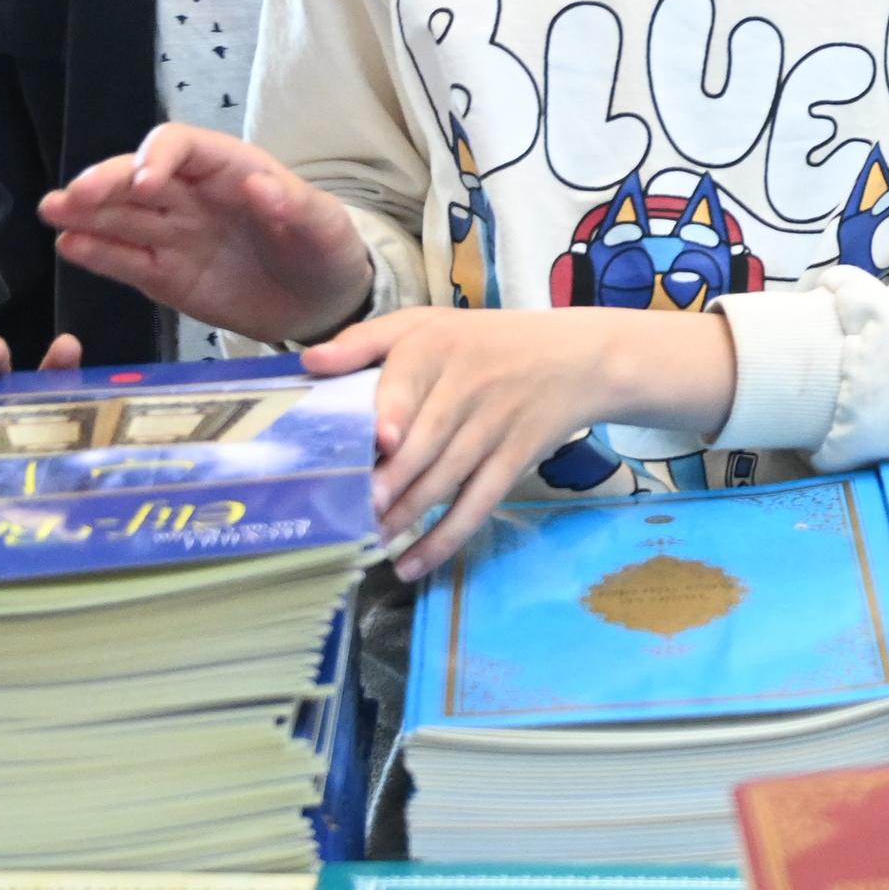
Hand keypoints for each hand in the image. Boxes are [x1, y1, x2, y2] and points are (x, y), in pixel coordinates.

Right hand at [42, 126, 377, 344]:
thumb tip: (266, 185)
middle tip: (72, 197)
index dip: (157, 157)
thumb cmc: (326, 251)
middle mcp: (192, 196)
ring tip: (52, 211)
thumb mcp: (327, 228)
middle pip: (137, 178)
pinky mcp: (163, 275)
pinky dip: (96, 253)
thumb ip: (300, 208)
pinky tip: (69, 246)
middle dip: (104, 183)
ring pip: (121, 217)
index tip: (145, 182)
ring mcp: (173, 235)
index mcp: (231, 170)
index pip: (182, 146)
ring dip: (85, 213)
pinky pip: (125, 261)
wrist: (320, 304)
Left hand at [305, 306, 736, 579]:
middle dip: (389, 482)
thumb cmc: (484, 343)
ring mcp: (494, 428)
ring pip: (445, 478)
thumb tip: (309, 363)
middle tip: (350, 514)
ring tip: (367, 541)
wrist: (579, 359)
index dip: (395, 412)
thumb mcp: (429, 324)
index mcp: (436, 348)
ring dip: (406, 514)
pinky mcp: (515, 460)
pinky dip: (444, 538)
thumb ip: (366, 340)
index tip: (378, 442)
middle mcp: (466, 387)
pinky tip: (411, 565)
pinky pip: (477, 504)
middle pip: (424, 442)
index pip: (410, 381)